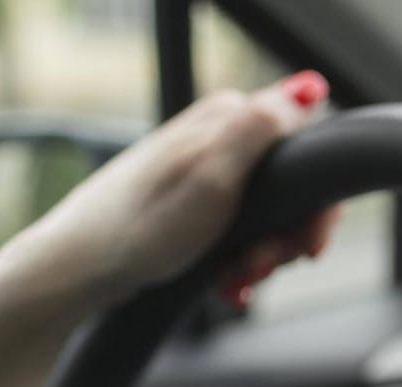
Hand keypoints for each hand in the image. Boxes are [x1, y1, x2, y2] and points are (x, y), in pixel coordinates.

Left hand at [19, 71, 338, 310]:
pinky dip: (242, 265)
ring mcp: (208, 173)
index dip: (317, 205)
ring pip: (271, 219)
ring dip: (264, 257)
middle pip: (293, 191)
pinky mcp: (197, 206)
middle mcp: (220, 140)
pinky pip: (244, 236)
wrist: (85, 267)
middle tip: (261, 264)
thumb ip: (262, 127)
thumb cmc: (141, 226)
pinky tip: (229, 282)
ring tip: (238, 276)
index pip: (309, 149)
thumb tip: (307, 90)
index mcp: (229, 120)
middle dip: (288, 239)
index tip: (305, 244)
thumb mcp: (212, 174)